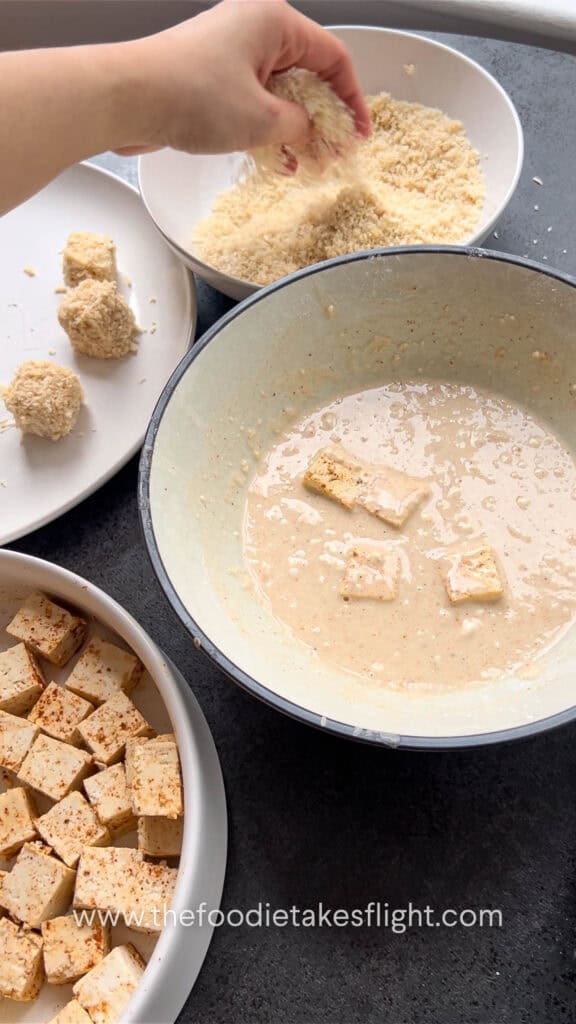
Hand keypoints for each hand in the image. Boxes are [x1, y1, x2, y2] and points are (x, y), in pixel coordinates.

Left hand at [115, 0, 370, 155]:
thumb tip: (310, 131)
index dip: (352, 100)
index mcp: (275, 22)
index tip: (359, 135)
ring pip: (279, 91)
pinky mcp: (210, 76)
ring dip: (295, 129)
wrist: (127, 98)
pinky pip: (252, 101)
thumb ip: (299, 125)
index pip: (333, 58)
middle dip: (323, 118)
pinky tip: (276, 159)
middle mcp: (254, 28)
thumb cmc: (191, 94)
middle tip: (334, 155)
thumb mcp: (262, 119)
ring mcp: (230, 51)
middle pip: (306, 74)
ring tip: (307, 164)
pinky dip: (267, 128)